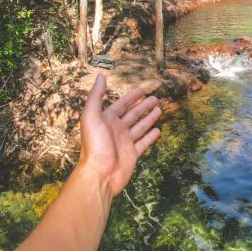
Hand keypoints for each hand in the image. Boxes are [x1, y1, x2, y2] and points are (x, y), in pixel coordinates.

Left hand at [79, 74, 161, 196]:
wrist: (100, 174)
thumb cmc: (95, 145)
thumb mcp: (91, 117)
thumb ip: (96, 96)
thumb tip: (100, 76)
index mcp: (107, 120)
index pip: (121, 105)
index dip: (131, 97)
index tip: (142, 90)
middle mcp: (116, 130)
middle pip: (133, 114)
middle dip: (144, 106)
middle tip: (156, 98)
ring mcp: (125, 142)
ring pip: (140, 127)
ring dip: (149, 118)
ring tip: (159, 110)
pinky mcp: (132, 154)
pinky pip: (144, 142)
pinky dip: (150, 136)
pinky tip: (158, 130)